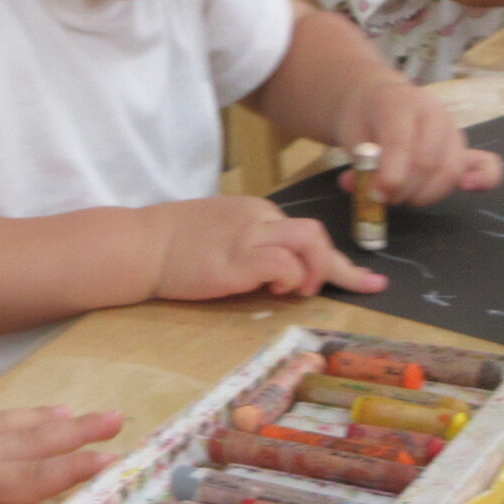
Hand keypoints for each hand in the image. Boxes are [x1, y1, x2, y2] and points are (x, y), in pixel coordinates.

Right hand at [146, 195, 385, 301]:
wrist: (138, 245)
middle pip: (316, 233)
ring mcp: (247, 237)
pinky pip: (283, 262)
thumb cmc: (170, 244)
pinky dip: (289, 278)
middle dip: (337, 267)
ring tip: (299, 291)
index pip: (305, 231)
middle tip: (337, 291)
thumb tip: (276, 270)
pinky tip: (274, 289)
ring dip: (316, 271)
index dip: (337, 260)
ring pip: (309, 241)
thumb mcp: (218, 232)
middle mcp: (257, 218)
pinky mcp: (236, 260)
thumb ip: (250, 242)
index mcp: (254, 212)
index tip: (365, 280)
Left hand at [332, 79, 503, 205]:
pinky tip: (469, 187)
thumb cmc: (366, 119)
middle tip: (385, 198)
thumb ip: (359, 163)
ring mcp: (453, 131)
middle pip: (428, 162)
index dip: (390, 176)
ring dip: (426, 194)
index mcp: (402, 105)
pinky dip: (484, 179)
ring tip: (403, 196)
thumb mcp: (352, 136)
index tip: (376, 195)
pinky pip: (486, 163)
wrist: (380, 99)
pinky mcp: (464, 148)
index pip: (402, 144)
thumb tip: (357, 187)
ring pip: (450, 170)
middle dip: (405, 190)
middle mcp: (435, 115)